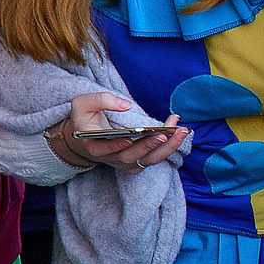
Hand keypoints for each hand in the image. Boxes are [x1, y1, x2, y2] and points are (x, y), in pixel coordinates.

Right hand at [46, 93, 187, 173]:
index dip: (118, 144)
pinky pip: (155, 158)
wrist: (88, 137)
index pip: (105, 148)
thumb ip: (100, 99)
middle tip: (164, 133)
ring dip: (168, 147)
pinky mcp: (138, 163)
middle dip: (149, 145)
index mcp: (93, 145)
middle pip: (132, 156)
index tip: (130, 136)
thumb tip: (126, 105)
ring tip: (181, 131)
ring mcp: (125, 163)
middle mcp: (110, 158)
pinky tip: (179, 132)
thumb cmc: (86, 119)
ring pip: (149, 159)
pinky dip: (169, 147)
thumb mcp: (82, 104)